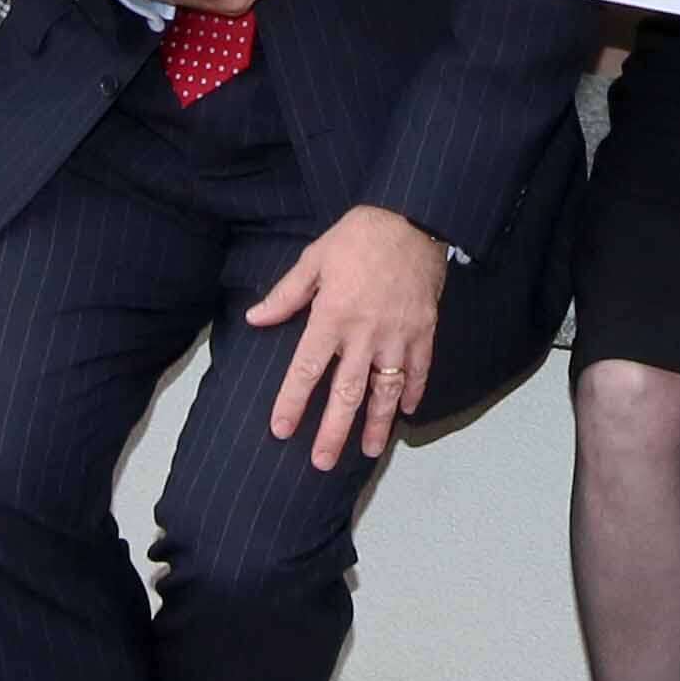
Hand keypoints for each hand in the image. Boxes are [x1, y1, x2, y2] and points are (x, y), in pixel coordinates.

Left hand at [248, 202, 449, 467]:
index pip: (307, 370)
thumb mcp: (314, 258)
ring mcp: (398, 336)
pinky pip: (419, 369)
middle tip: (321, 463)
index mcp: (332, 317)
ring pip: (385, 390)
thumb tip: (255, 319)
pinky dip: (413, 392)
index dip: (292, 402)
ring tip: (370, 451)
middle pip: (347, 393)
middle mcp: (364, 334)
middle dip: (333, 431)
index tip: (281, 429)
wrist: (413, 217)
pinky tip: (407, 412)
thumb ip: (286, 294)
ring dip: (377, 424)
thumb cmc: (358, 236)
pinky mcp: (424, 330)